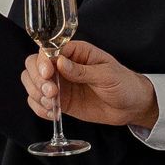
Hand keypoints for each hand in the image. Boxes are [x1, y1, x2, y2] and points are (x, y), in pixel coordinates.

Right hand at [21, 37, 156, 130]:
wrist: (131, 106)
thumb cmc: (123, 84)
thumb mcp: (107, 75)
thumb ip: (82, 70)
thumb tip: (60, 63)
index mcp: (76, 52)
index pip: (48, 51)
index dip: (42, 62)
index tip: (47, 74)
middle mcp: (63, 66)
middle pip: (33, 65)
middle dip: (37, 80)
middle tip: (51, 93)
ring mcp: (60, 84)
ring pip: (32, 83)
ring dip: (36, 94)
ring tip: (52, 104)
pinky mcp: (61, 101)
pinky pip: (39, 102)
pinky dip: (40, 108)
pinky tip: (52, 113)